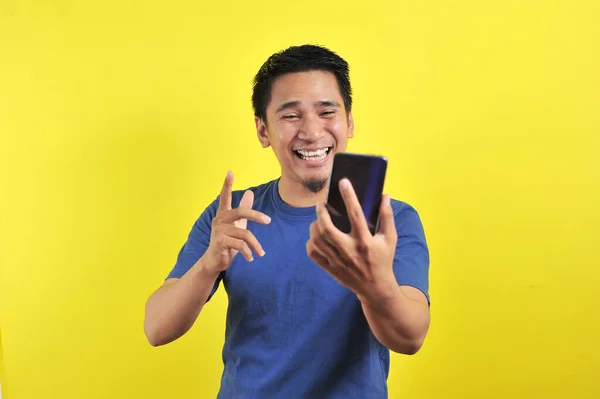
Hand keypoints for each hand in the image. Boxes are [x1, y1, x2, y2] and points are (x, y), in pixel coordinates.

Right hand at [205, 171, 270, 272]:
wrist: (214, 260)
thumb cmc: (227, 241)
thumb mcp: (237, 224)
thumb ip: (243, 209)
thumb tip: (249, 192)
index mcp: (223, 214)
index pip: (225, 196)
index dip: (227, 184)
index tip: (230, 172)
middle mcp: (219, 220)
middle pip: (241, 212)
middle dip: (256, 216)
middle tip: (268, 221)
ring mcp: (219, 231)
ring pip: (244, 233)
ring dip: (255, 245)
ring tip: (261, 253)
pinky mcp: (220, 242)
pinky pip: (240, 245)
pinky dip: (248, 252)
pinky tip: (251, 257)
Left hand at [306, 178, 397, 300]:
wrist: (376, 288)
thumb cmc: (383, 260)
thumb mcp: (390, 239)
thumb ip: (387, 216)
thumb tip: (384, 195)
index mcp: (365, 241)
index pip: (356, 214)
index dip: (349, 196)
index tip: (343, 182)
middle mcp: (349, 250)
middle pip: (327, 228)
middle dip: (321, 213)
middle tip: (321, 205)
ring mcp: (337, 261)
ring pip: (317, 240)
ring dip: (314, 226)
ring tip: (318, 219)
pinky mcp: (330, 269)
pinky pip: (313, 254)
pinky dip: (310, 243)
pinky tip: (315, 237)